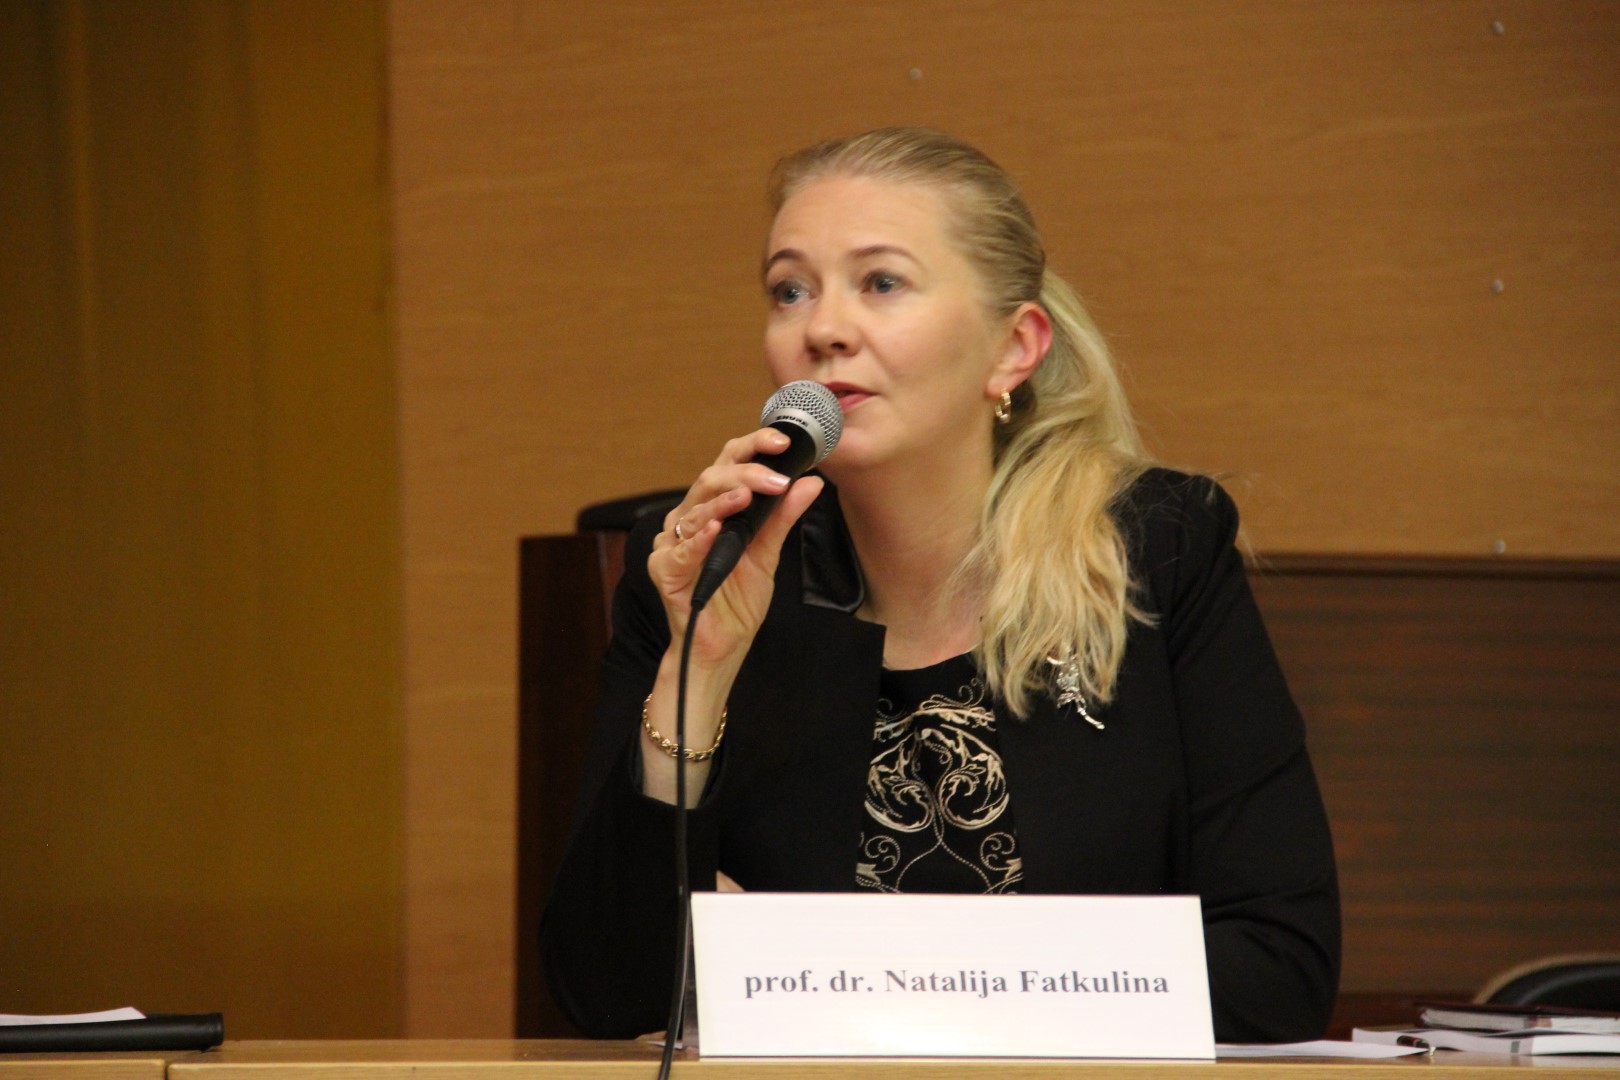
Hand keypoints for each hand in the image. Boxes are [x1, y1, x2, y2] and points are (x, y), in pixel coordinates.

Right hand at [649, 427, 823, 678]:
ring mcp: (672, 543)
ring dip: (724, 501)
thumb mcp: (768, 553)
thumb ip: (783, 517)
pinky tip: (716, 529)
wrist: (723, 647)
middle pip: (710, 479)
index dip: (753, 447)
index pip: (728, 464)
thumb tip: (810, 483)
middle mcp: (689, 518)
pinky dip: (699, 539)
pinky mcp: (663, 570)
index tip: (783, 442)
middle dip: (746, 473)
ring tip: (748, 495)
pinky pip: (681, 550)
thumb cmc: (737, 601)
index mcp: (712, 508)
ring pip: (695, 509)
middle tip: (777, 478)